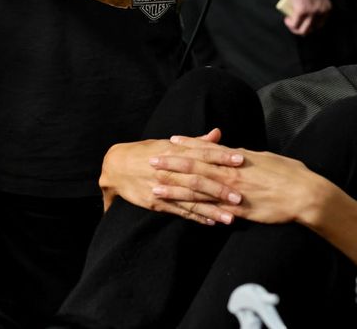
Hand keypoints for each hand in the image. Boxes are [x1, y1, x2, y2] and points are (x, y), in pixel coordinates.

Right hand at [99, 129, 244, 224]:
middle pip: (199, 180)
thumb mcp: (170, 144)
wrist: (116, 167)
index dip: (222, 157)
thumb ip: (196, 142)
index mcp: (176, 152)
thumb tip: (218, 134)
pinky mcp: (158, 202)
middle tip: (240, 196)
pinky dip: (196, 217)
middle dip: (220, 189)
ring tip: (230, 217)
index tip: (241, 160)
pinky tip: (211, 222)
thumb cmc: (148, 152)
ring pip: (191, 200)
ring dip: (211, 209)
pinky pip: (180, 211)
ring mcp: (164, 188)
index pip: (203, 154)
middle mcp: (171, 170)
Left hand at [150, 136, 326, 225]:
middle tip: (151, 161)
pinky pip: (211, 210)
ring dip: (174, 188)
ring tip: (155, 187)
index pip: (209, 149)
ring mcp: (233, 192)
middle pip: (196, 166)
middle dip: (172, 164)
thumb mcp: (267, 158)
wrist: (304, 194)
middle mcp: (232, 172)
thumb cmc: (291, 173)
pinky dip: (193, 210)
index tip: (171, 140)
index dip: (188, 144)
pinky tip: (179, 212)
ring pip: (197, 188)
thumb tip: (236, 153)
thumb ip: (248, 156)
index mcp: (240, 157)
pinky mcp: (237, 210)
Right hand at [281, 0, 331, 34]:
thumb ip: (316, 4)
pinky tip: (287, 20)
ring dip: (294, 29)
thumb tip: (307, 14)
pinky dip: (290, 24)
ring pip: (303, 30)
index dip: (309, 26)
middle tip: (294, 23)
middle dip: (301, 29)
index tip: (302, 22)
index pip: (319, 25)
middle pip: (311, 29)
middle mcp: (322, 11)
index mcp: (327, 8)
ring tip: (290, 22)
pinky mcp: (302, 10)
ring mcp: (312, 12)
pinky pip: (295, 24)